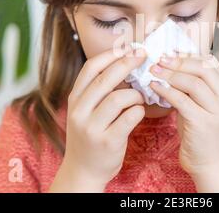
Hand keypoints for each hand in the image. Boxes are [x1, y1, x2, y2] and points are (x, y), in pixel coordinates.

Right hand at [50, 46, 146, 191]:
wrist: (83, 171)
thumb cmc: (90, 136)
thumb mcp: (85, 111)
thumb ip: (98, 91)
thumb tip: (125, 64)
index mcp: (75, 99)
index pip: (91, 68)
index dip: (111, 54)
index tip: (128, 47)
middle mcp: (80, 111)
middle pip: (106, 79)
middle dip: (127, 63)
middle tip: (143, 56)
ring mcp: (92, 127)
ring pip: (119, 98)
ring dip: (136, 94)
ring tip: (141, 97)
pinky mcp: (108, 141)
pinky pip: (130, 117)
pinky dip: (139, 111)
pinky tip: (140, 112)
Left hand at [149, 53, 218, 178]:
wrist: (210, 166)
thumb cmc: (201, 136)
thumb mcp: (200, 107)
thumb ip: (191, 89)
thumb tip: (170, 67)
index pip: (211, 63)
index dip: (189, 54)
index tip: (170, 51)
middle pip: (203, 68)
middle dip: (179, 60)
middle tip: (160, 58)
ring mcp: (216, 111)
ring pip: (194, 82)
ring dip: (170, 73)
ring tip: (153, 70)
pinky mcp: (203, 124)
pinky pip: (182, 100)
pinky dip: (165, 90)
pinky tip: (153, 86)